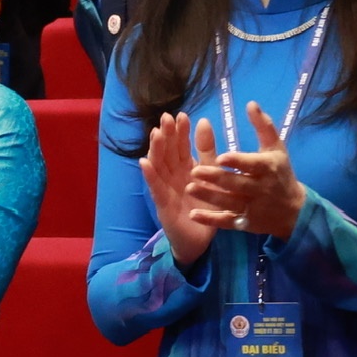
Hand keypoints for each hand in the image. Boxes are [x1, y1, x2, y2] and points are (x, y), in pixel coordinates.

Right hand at [140, 113, 217, 267]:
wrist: (199, 241)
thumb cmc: (205, 207)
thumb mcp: (211, 176)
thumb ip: (208, 151)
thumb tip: (204, 121)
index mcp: (186, 169)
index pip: (181, 146)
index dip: (180, 132)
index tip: (182, 115)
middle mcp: (173, 176)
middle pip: (168, 152)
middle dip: (167, 135)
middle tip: (166, 117)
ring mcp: (166, 189)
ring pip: (159, 166)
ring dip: (156, 149)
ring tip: (156, 133)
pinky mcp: (162, 204)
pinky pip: (155, 188)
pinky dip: (149, 175)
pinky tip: (144, 162)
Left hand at [186, 103, 308, 239]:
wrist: (293, 210)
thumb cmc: (281, 173)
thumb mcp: (277, 148)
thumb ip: (263, 126)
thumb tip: (250, 103)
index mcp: (268, 168)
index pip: (251, 165)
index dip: (237, 161)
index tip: (220, 156)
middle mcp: (260, 189)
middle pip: (236, 184)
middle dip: (215, 179)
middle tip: (194, 171)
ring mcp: (252, 208)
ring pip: (228, 203)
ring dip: (208, 197)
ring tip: (189, 188)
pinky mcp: (245, 223)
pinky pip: (226, 222)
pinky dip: (210, 220)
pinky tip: (193, 215)